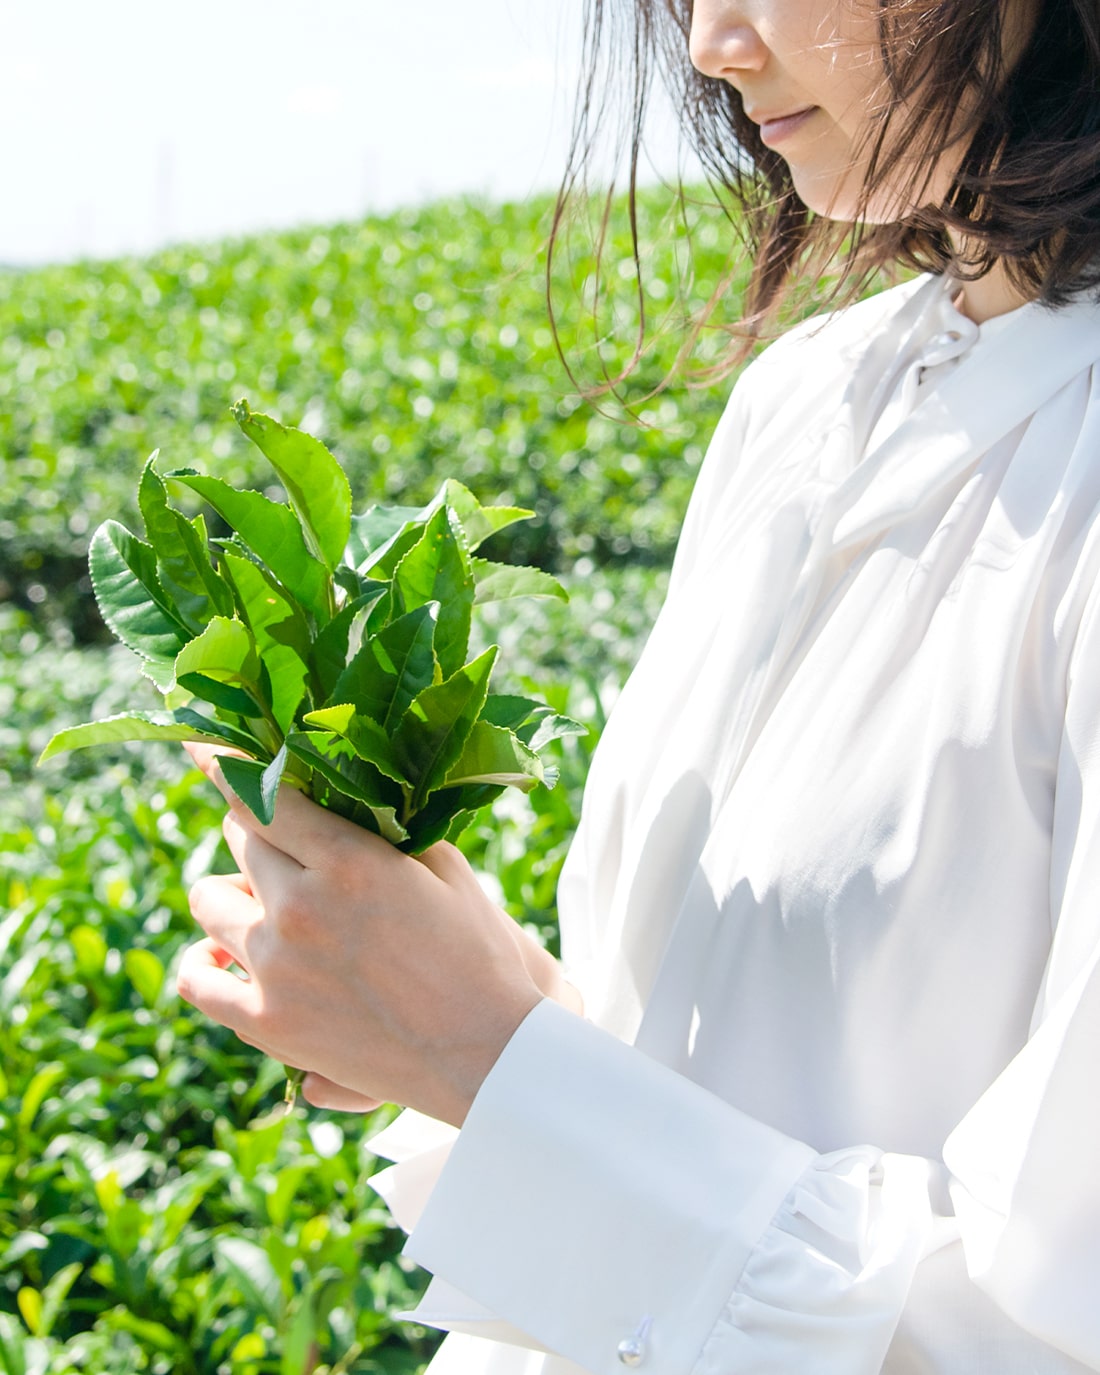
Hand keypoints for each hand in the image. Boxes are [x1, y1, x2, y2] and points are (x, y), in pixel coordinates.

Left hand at [177, 745, 580, 1125]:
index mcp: (349, 860)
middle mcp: (300, 906)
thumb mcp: (444, 869)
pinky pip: (198, 978)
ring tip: (255, 899)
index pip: (264, 795)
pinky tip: (219, 953)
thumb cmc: (476, 952)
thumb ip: (388, 829)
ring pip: (210, 901)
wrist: (485, 1052)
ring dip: (230, 890)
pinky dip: (202, 960)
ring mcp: (275, 967)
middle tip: (280, 836)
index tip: (206, 748)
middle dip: (257, 828)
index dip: (231, 766)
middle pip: (242, 841)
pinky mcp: (265, 1022)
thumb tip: (346, 793)